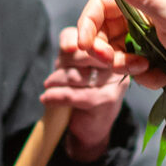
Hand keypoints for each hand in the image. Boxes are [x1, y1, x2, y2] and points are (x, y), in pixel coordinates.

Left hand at [41, 27, 129, 161]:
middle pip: (83, 54)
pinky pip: (75, 95)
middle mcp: (118, 63)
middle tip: (52, 78)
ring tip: (49, 86)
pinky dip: (56, 96)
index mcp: (111, 49)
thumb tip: (68, 46)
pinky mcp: (107, 100)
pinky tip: (46, 98)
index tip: (66, 51)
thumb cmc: (80, 90)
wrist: (89, 128)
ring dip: (57, 81)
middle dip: (63, 63)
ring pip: (78, 75)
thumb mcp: (72, 62)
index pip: (89, 38)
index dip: (72, 43)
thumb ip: (70, 46)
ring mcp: (115, 82)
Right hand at [76, 0, 165, 90]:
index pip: (98, 9)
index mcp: (135, 3)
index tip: (84, 44)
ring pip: (115, 59)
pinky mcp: (148, 63)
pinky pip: (133, 74)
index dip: (87, 25)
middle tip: (114, 62)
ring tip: (147, 67)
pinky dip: (145, 77)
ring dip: (127, 67)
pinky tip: (163, 74)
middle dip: (106, 53)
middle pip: (101, 38)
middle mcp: (133, 22)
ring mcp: (140, 43)